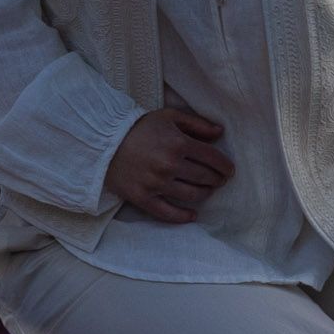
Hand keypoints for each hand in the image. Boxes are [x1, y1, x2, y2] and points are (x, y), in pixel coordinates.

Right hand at [106, 106, 229, 222]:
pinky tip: (193, 215)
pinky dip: (183, 216)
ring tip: (207, 191)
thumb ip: (197, 124)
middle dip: (217, 180)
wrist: (104, 141)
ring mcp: (156, 183)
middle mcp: (169, 165)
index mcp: (178, 143)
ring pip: (192, 195)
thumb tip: (220, 132)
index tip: (229, 170)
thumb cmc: (139, 127)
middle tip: (219, 180)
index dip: (225, 166)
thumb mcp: (169, 117)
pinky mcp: (143, 197)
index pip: (213, 158)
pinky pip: (168, 213)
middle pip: (205, 178)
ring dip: (205, 194)